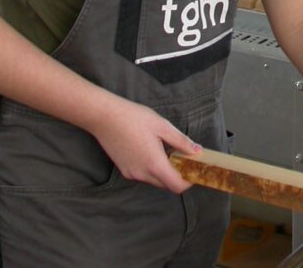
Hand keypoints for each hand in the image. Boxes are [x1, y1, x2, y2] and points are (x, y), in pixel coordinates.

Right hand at [87, 94, 201, 193]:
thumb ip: (181, 142)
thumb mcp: (163, 126)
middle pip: (166, 184)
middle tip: (184, 157)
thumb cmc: (134, 118)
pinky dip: (152, 168)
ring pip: (155, 180)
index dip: (189, 181)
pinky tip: (153, 150)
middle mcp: (142, 174)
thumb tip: (198, 151)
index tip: (195, 169)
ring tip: (168, 150)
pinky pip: (144, 175)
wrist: (104, 117)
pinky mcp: (124, 170)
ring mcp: (131, 174)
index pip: (177, 186)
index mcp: (154, 165)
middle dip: (178, 175)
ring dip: (165, 171)